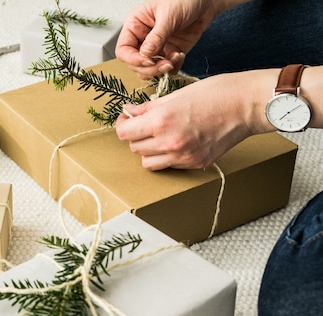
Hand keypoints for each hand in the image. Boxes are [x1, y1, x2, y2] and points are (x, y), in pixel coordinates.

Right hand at [115, 0, 218, 78]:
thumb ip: (157, 36)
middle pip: (135, 64)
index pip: (123, 50)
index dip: (133, 59)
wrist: (205, 2)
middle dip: (150, 68)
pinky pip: (165, 70)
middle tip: (166, 64)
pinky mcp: (168, 54)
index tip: (149, 60)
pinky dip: (173, 68)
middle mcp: (142, 39)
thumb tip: (146, 54)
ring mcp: (155, 48)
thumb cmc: (184, 0)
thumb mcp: (168, 15)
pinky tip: (181, 56)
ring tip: (175, 58)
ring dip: (161, 70)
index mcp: (135, 26)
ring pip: (148, 70)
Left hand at [115, 72, 272, 169]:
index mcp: (161, 121)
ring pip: (148, 163)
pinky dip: (167, 157)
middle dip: (136, 136)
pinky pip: (169, 166)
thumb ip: (148, 108)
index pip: (124, 133)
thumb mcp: (176, 94)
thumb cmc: (216, 92)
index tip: (128, 118)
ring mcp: (183, 156)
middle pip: (134, 148)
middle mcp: (169, 142)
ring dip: (149, 151)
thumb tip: (129, 112)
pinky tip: (178, 142)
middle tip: (145, 125)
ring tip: (160, 136)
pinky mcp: (195, 164)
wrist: (248, 105)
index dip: (123, 124)